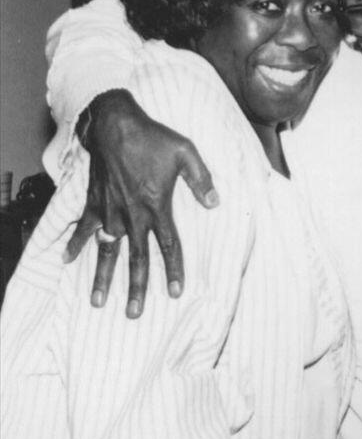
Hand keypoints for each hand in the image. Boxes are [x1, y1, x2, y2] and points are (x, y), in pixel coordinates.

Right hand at [62, 90, 217, 317]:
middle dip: (136, 288)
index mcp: (157, 207)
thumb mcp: (187, 153)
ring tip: (98, 302)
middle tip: (133, 314)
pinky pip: (83, 228)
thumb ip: (201, 180)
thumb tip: (215, 202)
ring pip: (107, 252)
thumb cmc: (153, 137)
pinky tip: (68, 261)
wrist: (115, 124)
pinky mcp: (94, 202)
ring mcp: (110, 211)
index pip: (168, 246)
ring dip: (103, 277)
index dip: (173, 270)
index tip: (175, 292)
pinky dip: (75, 244)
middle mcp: (132, 215)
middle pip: (136, 259)